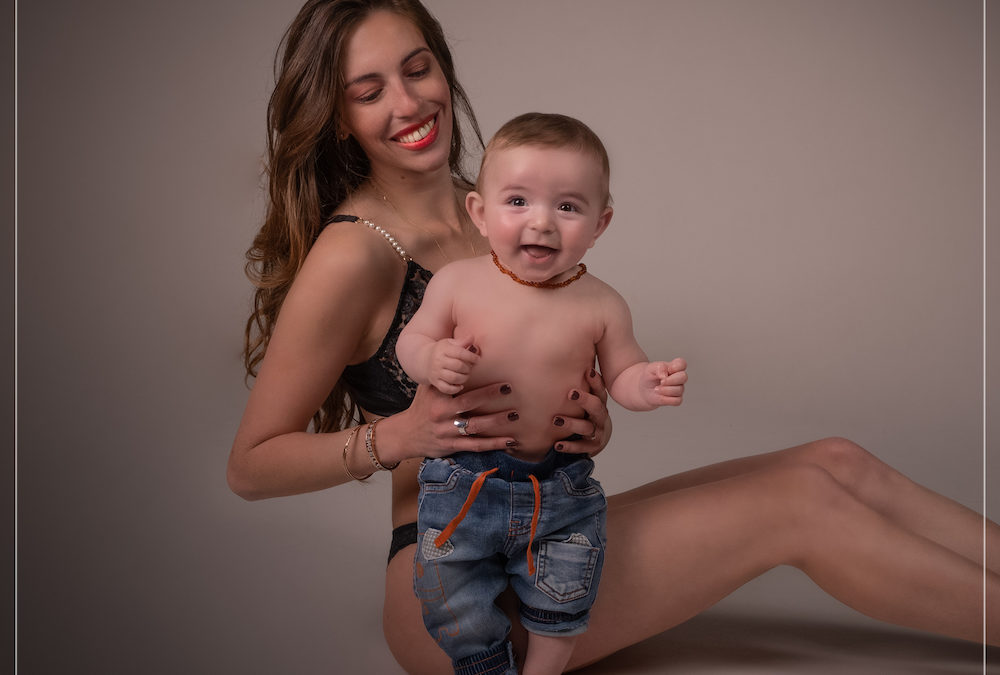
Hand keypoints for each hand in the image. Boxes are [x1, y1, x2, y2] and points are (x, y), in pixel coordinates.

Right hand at [395, 381, 519, 458]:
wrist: (406, 434)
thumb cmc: (422, 406)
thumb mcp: (429, 388)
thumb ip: (446, 371)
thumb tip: (468, 348)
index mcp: (438, 399)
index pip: (461, 390)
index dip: (481, 386)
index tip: (501, 380)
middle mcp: (442, 416)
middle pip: (469, 405)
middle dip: (490, 397)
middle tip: (511, 389)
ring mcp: (447, 433)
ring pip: (475, 427)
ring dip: (496, 422)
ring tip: (515, 416)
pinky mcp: (452, 446)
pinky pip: (475, 446)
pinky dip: (493, 445)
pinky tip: (509, 441)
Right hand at [426, 339, 478, 394]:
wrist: (423, 360)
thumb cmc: (441, 351)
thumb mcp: (449, 343)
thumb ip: (462, 341)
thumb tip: (472, 337)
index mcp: (443, 350)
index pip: (460, 353)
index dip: (471, 357)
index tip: (477, 359)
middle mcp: (438, 361)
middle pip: (458, 366)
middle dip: (468, 368)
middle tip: (470, 368)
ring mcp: (436, 372)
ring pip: (453, 378)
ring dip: (464, 378)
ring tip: (466, 375)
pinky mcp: (435, 382)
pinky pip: (446, 389)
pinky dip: (455, 389)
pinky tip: (460, 385)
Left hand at [553, 368, 612, 455]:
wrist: (594, 440)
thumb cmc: (585, 413)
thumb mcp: (585, 398)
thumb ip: (576, 383)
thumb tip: (556, 357)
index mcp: (598, 402)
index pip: (599, 390)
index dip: (596, 381)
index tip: (588, 371)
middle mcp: (600, 416)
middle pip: (596, 407)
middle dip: (584, 399)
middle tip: (570, 393)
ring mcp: (597, 432)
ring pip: (586, 427)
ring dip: (571, 423)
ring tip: (556, 420)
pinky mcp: (592, 447)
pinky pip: (581, 447)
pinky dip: (569, 446)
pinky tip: (556, 445)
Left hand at [640, 357, 687, 407]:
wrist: (644, 389)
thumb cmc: (650, 376)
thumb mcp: (651, 368)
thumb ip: (660, 368)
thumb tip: (665, 375)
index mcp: (675, 367)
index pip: (682, 364)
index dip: (676, 366)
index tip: (668, 369)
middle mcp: (679, 377)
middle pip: (684, 377)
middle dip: (671, 380)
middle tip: (661, 381)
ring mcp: (679, 388)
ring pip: (679, 390)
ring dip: (665, 390)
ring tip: (656, 389)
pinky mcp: (676, 399)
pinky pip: (677, 401)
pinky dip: (667, 399)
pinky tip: (660, 395)